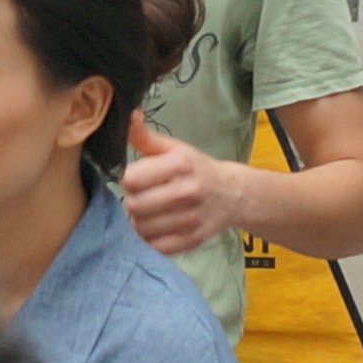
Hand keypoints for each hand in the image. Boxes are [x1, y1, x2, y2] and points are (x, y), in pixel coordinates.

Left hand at [116, 119, 243, 257]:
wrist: (233, 194)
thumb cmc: (196, 169)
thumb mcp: (174, 148)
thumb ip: (146, 137)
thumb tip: (129, 116)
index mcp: (180, 165)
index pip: (131, 179)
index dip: (129, 179)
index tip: (137, 179)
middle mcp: (187, 191)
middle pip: (134, 205)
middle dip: (132, 201)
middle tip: (143, 197)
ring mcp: (190, 219)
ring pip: (141, 227)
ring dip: (140, 220)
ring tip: (150, 212)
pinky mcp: (191, 240)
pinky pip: (155, 245)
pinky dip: (150, 239)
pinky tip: (157, 227)